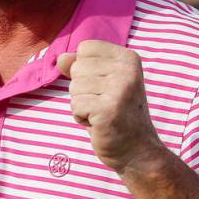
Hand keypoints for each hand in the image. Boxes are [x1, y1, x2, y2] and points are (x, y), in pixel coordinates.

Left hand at [57, 40, 162, 172]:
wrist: (137, 150)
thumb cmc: (116, 115)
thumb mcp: (101, 85)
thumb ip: (82, 67)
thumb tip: (61, 58)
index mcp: (128, 58)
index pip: (85, 48)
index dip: (85, 71)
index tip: (104, 88)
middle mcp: (127, 69)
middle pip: (77, 68)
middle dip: (82, 90)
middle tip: (104, 105)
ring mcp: (120, 89)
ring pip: (74, 88)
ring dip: (81, 105)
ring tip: (102, 114)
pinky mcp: (108, 108)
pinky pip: (76, 105)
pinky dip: (81, 118)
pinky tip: (99, 124)